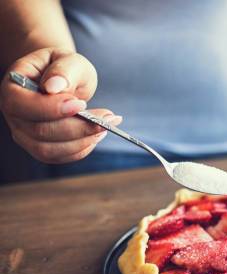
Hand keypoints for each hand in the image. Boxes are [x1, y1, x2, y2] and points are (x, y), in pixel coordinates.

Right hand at [0, 48, 121, 163]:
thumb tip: (54, 87)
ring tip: (106, 125)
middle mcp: (14, 114)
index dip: (50, 108)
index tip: (81, 104)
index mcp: (13, 87)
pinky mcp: (41, 147)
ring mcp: (25, 134)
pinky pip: (59, 157)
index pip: (20, 104)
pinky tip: (97, 134)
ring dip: (82, 141)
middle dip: (78, 127)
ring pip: (49, 150)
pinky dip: (81, 149)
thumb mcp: (68, 59)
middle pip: (39, 131)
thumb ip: (63, 71)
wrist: (62, 79)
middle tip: (108, 116)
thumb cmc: (64, 68)